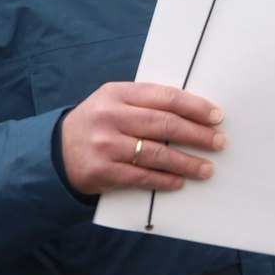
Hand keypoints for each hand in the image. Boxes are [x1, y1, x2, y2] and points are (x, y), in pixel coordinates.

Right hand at [59, 82, 225, 195]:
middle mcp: (109, 117)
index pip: (165, 97)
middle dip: (198, 135)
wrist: (56, 151)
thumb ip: (146, 104)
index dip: (195, 107)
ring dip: (187, 163)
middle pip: (165, 125)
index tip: (217, 117)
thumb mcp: (114, 103)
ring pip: (157, 154)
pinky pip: (142, 177)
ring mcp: (105, 145)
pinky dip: (165, 180)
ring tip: (207, 168)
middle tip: (219, 142)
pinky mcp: (102, 170)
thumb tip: (195, 113)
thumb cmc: (98, 125)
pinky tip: (180, 181)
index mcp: (117, 94)